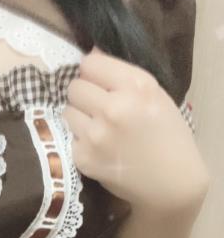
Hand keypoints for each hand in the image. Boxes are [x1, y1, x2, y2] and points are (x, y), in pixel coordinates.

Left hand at [62, 47, 208, 215]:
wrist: (170, 182)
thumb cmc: (166, 135)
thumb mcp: (155, 95)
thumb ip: (122, 75)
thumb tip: (89, 55)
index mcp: (136, 87)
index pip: (89, 64)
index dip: (93, 73)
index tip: (100, 83)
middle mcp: (113, 108)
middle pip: (74, 86)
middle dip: (84, 95)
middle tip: (99, 107)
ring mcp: (95, 134)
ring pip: (67, 110)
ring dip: (79, 116)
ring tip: (99, 127)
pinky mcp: (83, 157)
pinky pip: (68, 135)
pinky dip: (80, 140)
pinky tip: (99, 147)